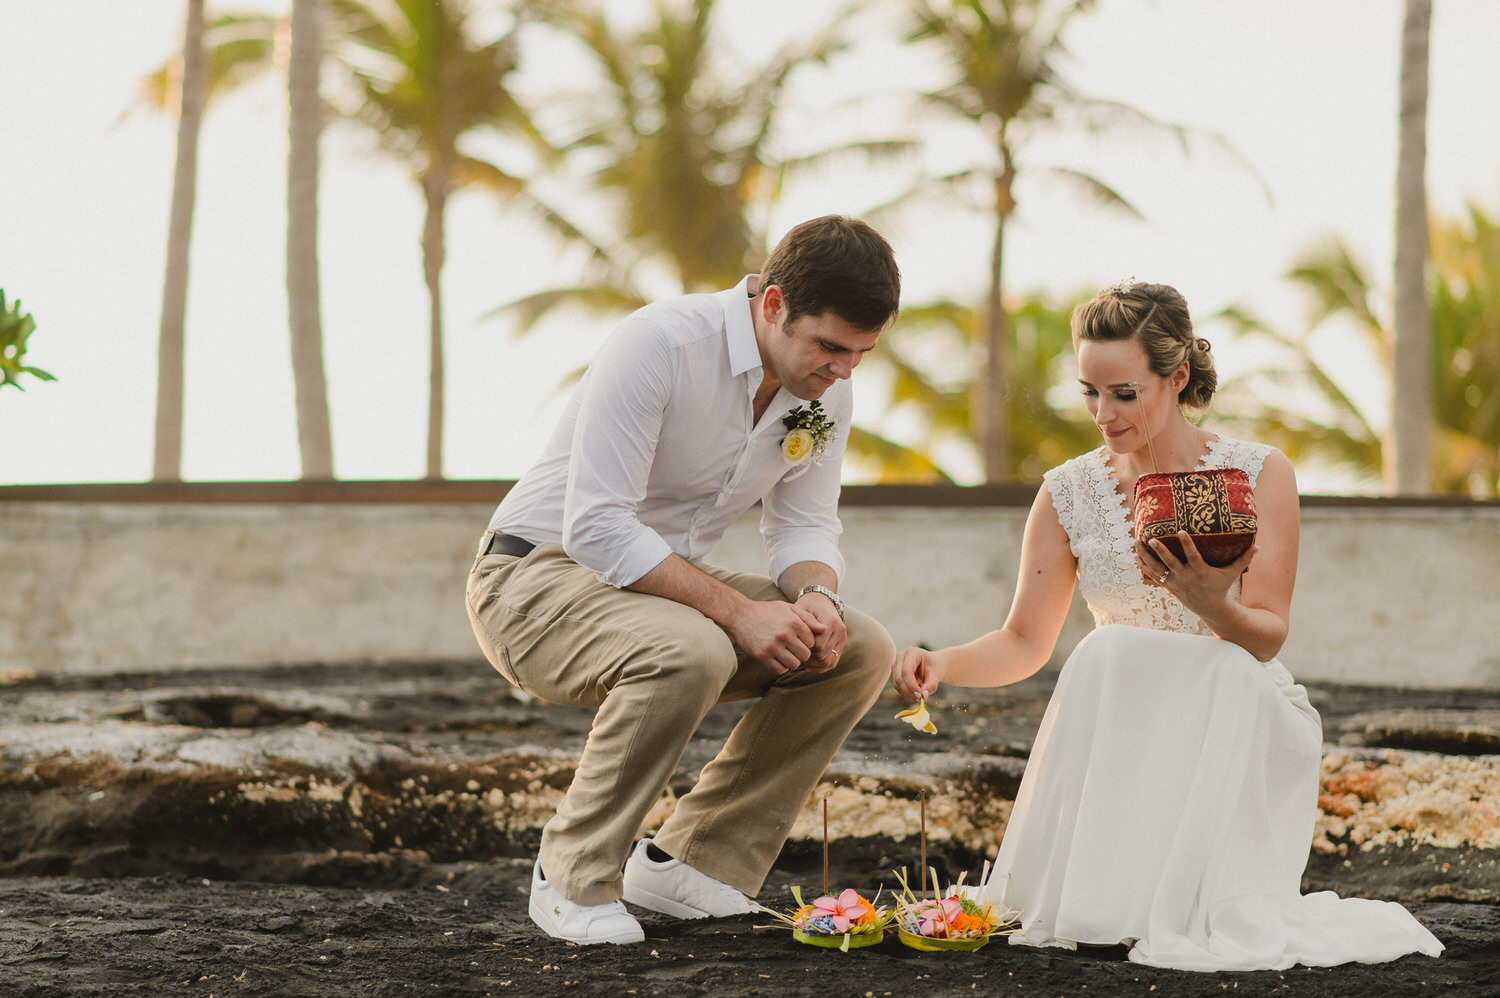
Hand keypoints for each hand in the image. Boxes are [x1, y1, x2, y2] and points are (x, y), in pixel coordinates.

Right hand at [726, 599, 822, 674]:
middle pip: (805, 655)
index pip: (812, 642)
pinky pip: (780, 669)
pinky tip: (776, 658)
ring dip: (792, 661)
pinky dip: (781, 666)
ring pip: (795, 664)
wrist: (740, 615)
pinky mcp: (763, 656)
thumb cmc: (767, 611)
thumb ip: (808, 619)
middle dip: (801, 653)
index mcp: (794, 622)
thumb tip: (825, 630)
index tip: (799, 640)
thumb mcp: (788, 608)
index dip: (807, 642)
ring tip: (786, 654)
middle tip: (793, 649)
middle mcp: (785, 635)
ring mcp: (773, 646)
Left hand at [795, 591, 846, 672]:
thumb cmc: (807, 606)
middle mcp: (840, 630)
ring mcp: (842, 638)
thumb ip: (803, 624)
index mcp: (830, 621)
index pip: (818, 645)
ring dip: (814, 664)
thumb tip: (807, 642)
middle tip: (796, 653)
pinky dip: (820, 667)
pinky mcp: (841, 644)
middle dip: (809, 657)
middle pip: (823, 655)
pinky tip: (808, 665)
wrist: (820, 601)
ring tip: (801, 659)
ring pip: (829, 662)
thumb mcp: (801, 611)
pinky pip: (832, 663)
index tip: (796, 644)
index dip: (805, 647)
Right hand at [892, 645, 941, 700]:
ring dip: (908, 693)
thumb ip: (931, 685)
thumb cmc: (935, 668)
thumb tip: (923, 695)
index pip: (907, 671)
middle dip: (910, 691)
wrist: (933, 665)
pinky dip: (905, 692)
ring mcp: (895, 664)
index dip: (912, 685)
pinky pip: (897, 686)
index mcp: (912, 652)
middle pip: (900, 678)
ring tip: (920, 696)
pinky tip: (915, 693)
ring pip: (897, 684)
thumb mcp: (936, 675)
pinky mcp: (894, 672)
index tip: (921, 696)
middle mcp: (901, 656)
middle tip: (921, 699)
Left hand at [1137, 531, 1255, 616]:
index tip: (1180, 531)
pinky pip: (1153, 575)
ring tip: (1136, 542)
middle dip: (1160, 551)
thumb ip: (1244, 559)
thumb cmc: (1221, 587)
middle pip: (1170, 563)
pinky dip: (1144, 566)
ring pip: (1157, 569)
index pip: (1192, 555)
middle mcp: (1186, 577)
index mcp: (1200, 572)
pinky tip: (1136, 556)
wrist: (1211, 609)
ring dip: (1146, 556)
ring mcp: (1175, 583)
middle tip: (1150, 539)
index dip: (1186, 543)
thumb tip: (1259, 546)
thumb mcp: (1232, 574)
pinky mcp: (1169, 586)